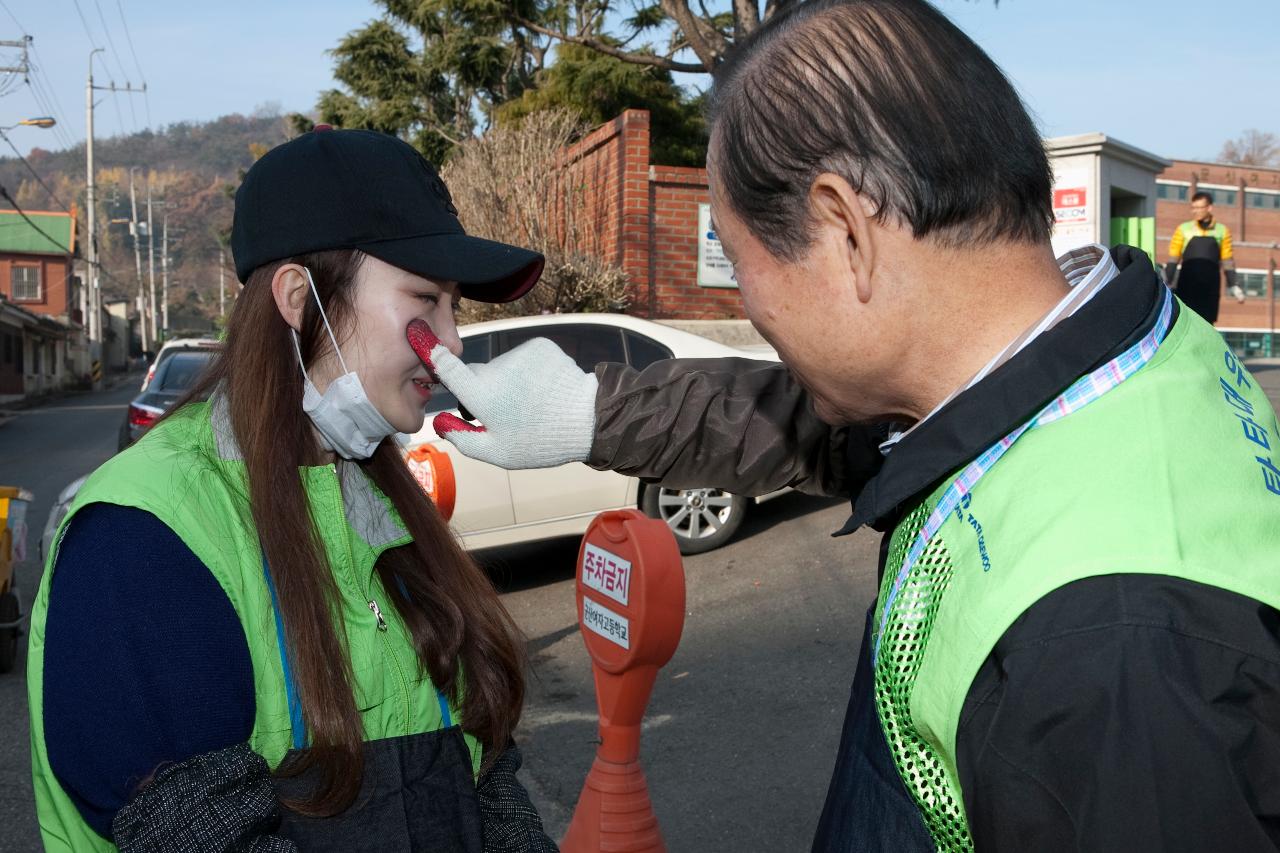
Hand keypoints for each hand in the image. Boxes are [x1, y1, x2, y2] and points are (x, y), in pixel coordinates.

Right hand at [406, 320, 597, 468]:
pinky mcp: (539, 345)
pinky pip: (523, 358)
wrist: (588, 420)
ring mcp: (519, 353)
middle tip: (503, 414)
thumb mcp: (498, 452)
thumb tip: (439, 422)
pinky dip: (527, 371)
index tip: (418, 334)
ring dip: (508, 382)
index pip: (448, 368)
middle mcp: (497, 368)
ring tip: (529, 404)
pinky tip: (541, 390)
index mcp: (483, 395)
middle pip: (476, 373)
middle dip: (482, 389)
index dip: (432, 354)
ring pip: (502, 367)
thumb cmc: (538, 442)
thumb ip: (463, 438)